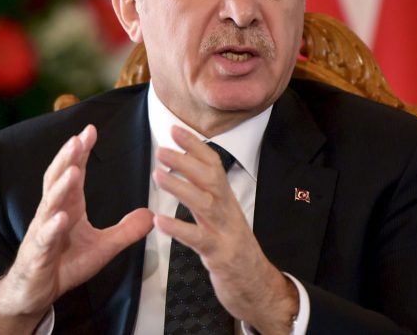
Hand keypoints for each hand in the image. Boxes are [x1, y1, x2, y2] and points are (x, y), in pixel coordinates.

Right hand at [0, 125, 153, 333]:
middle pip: (58, 179)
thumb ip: (126, 230)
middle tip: (78, 138)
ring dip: (61, 187)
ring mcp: (42, 231)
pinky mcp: (37, 253)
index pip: (73, 172)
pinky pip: (45, 238)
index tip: (91, 130)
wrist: (36, 292)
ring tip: (73, 170)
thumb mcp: (103, 247)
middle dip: (68, 158)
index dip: (80, 151)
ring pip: (50, 204)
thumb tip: (151, 215)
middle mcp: (52, 212)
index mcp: (68, 205)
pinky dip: (52, 227)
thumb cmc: (64, 263)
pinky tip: (61, 217)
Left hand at [153, 126, 298, 334]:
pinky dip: (179, 229)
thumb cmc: (234, 251)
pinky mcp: (220, 255)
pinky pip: (199, 239)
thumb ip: (206, 197)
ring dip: (181, 187)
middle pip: (210, 178)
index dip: (195, 146)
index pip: (213, 165)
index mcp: (226, 201)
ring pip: (205, 204)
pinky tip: (160, 221)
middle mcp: (228, 211)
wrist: (258, 287)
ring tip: (158, 176)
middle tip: (162, 149)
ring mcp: (226, 233)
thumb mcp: (223, 219)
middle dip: (186, 160)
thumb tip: (187, 173)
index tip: (175, 130)